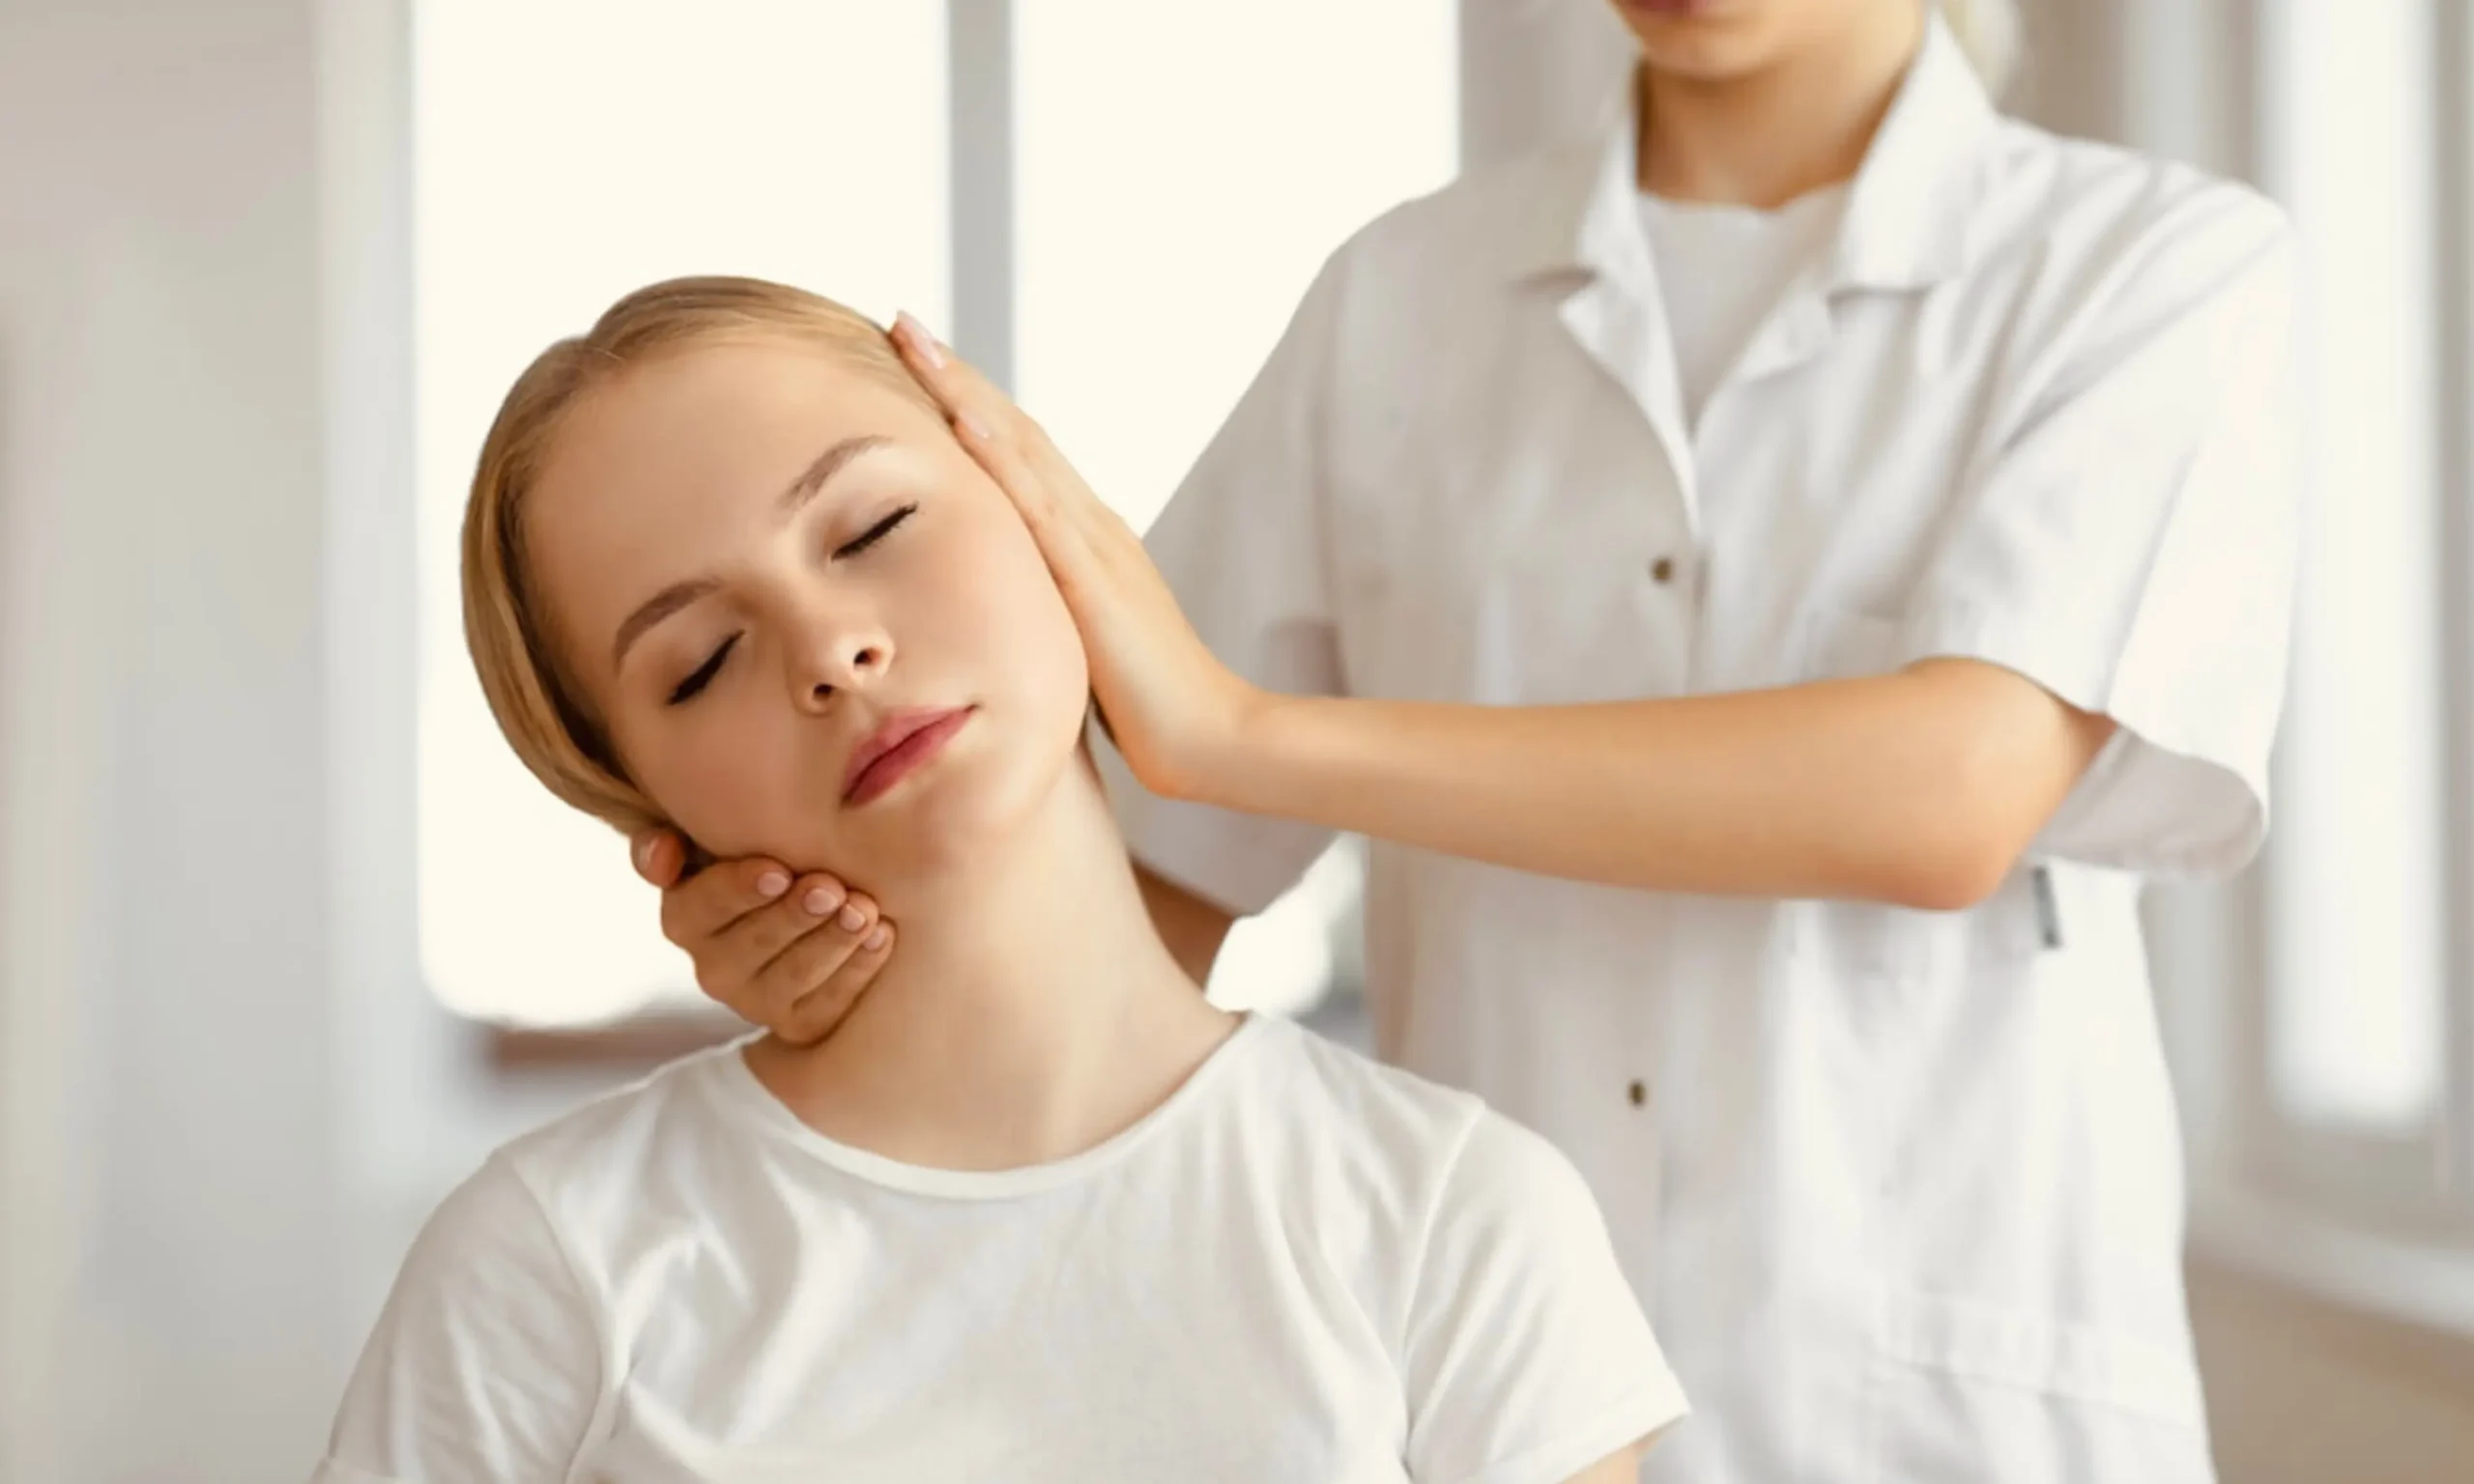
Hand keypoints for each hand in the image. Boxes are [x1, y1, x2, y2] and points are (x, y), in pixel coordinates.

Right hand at [630, 828, 893, 1044]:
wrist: (803, 921)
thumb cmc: (758, 865)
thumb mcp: (710, 847)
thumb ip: (670, 844)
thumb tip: (662, 853)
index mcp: (686, 918)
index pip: (702, 906)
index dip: (738, 890)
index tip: (779, 870)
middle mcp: (713, 967)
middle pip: (754, 942)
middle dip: (795, 914)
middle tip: (831, 888)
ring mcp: (756, 1000)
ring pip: (795, 976)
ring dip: (832, 941)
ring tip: (863, 911)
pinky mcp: (799, 1023)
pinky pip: (828, 1003)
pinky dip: (858, 968)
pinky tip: (881, 936)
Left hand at [890, 312, 1262, 800]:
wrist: (1212, 738)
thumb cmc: (1149, 709)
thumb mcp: (1079, 647)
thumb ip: (1046, 617)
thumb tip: (995, 619)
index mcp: (1087, 539)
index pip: (1019, 456)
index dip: (968, 406)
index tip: (918, 363)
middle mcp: (1092, 524)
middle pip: (1015, 431)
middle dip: (957, 375)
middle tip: (903, 322)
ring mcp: (1095, 544)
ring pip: (1021, 449)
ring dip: (965, 392)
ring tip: (915, 342)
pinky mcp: (1093, 580)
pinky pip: (1038, 507)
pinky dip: (999, 457)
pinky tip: (962, 419)